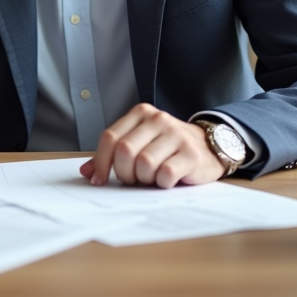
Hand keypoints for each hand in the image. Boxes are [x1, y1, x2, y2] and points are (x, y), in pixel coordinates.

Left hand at [79, 103, 224, 188]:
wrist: (210, 147)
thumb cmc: (168, 149)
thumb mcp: (140, 144)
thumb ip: (113, 155)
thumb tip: (86, 173)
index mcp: (140, 113)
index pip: (109, 137)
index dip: (100, 162)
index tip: (99, 181)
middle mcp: (158, 119)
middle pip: (124, 151)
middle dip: (124, 173)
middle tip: (133, 180)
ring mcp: (176, 134)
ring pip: (144, 164)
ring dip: (144, 179)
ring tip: (152, 177)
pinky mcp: (191, 153)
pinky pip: (165, 174)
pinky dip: (161, 183)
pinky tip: (167, 180)